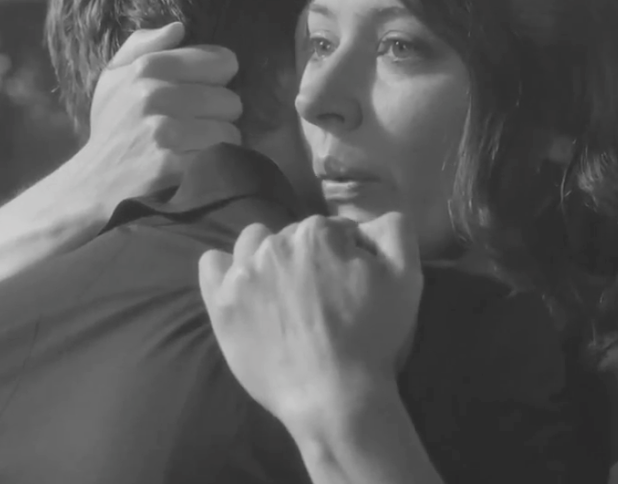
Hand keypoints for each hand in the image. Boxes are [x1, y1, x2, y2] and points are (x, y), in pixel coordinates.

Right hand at [67, 22, 242, 210]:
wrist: (92, 184)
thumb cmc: (111, 128)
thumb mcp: (114, 79)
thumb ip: (143, 45)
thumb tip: (179, 28)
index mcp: (147, 67)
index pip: (222, 61)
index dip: (218, 79)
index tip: (203, 93)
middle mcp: (155, 94)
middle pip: (230, 99)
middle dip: (218, 115)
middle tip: (197, 126)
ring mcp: (164, 131)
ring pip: (229, 130)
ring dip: (218, 142)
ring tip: (195, 147)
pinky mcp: (171, 164)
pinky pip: (218, 156)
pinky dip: (212, 163)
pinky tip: (193, 165)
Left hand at [198, 213, 423, 434]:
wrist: (333, 395)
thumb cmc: (373, 337)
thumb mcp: (406, 277)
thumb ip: (393, 230)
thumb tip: (367, 222)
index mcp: (318, 233)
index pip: (332, 231)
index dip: (345, 256)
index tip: (350, 285)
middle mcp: (275, 244)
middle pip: (292, 237)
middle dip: (308, 258)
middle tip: (321, 298)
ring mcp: (243, 273)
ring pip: (253, 243)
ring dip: (267, 257)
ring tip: (283, 293)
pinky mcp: (221, 302)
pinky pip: (211, 264)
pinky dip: (225, 269)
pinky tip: (243, 288)